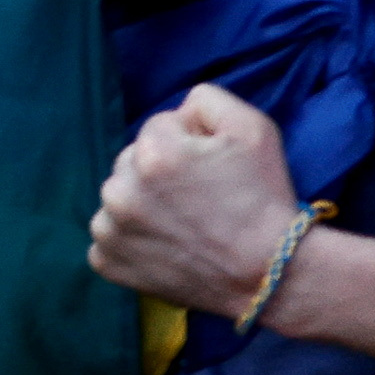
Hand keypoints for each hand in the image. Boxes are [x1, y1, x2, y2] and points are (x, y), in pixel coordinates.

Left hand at [89, 81, 305, 317]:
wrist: (268, 274)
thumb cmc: (263, 199)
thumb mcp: (253, 128)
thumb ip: (206, 101)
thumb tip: (179, 112)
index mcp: (152, 153)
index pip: (160, 126)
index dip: (191, 142)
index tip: (213, 169)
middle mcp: (121, 190)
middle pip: (133, 160)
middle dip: (161, 170)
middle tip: (200, 197)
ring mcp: (110, 229)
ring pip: (119, 195)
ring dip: (142, 201)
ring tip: (183, 221)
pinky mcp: (107, 261)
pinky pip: (109, 234)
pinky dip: (130, 237)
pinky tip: (165, 244)